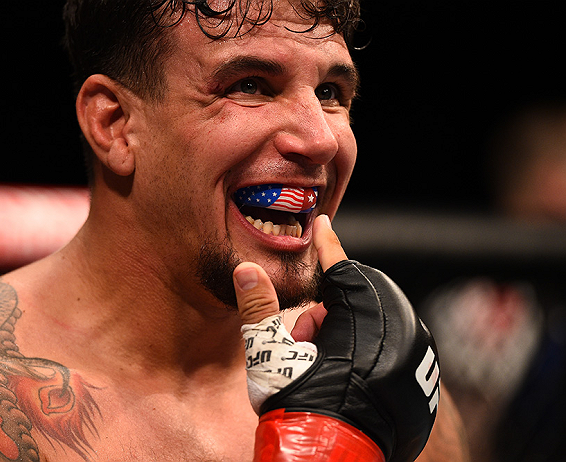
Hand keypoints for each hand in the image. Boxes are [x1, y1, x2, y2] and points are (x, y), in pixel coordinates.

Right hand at [234, 214, 438, 461]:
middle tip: (301, 340)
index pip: (341, 268)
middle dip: (323, 313)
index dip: (327, 246)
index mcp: (361, 317)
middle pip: (354, 300)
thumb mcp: (269, 351)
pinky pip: (389, 348)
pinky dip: (366, 352)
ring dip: (342, 334)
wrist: (328, 453)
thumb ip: (258, 306)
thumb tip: (246, 270)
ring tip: (317, 363)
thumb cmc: (298, 402)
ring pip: (372, 324)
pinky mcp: (419, 379)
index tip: (323, 226)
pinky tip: (344, 376)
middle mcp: (396, 331)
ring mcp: (412, 355)